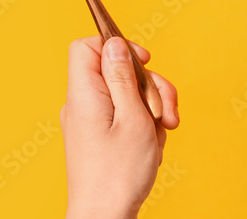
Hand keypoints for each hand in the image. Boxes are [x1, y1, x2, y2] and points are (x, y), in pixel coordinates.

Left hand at [61, 35, 179, 218]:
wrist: (105, 218)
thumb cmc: (119, 174)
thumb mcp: (133, 117)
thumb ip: (124, 77)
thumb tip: (115, 44)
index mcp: (84, 94)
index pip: (87, 46)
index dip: (117, 45)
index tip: (144, 61)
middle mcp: (81, 104)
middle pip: (115, 71)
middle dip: (148, 86)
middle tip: (165, 111)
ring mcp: (88, 121)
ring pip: (125, 94)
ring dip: (150, 108)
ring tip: (161, 133)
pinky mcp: (97, 137)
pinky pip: (123, 115)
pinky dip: (142, 125)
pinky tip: (151, 145)